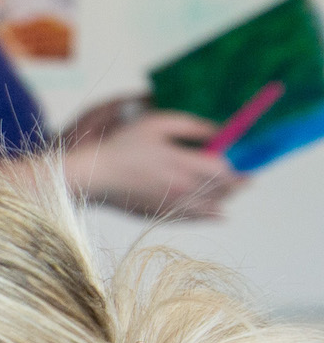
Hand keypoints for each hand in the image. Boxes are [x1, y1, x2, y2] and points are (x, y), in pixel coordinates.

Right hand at [59, 101, 242, 219]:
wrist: (93, 176)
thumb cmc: (122, 145)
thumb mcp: (157, 123)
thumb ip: (192, 126)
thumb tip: (218, 132)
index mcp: (185, 165)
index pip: (226, 170)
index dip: (240, 167)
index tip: (249, 163)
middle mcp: (184, 189)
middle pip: (223, 191)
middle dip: (237, 184)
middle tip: (245, 178)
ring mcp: (173, 205)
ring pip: (212, 207)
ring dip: (225, 199)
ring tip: (231, 191)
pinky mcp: (162, 214)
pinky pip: (194, 219)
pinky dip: (210, 216)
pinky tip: (218, 214)